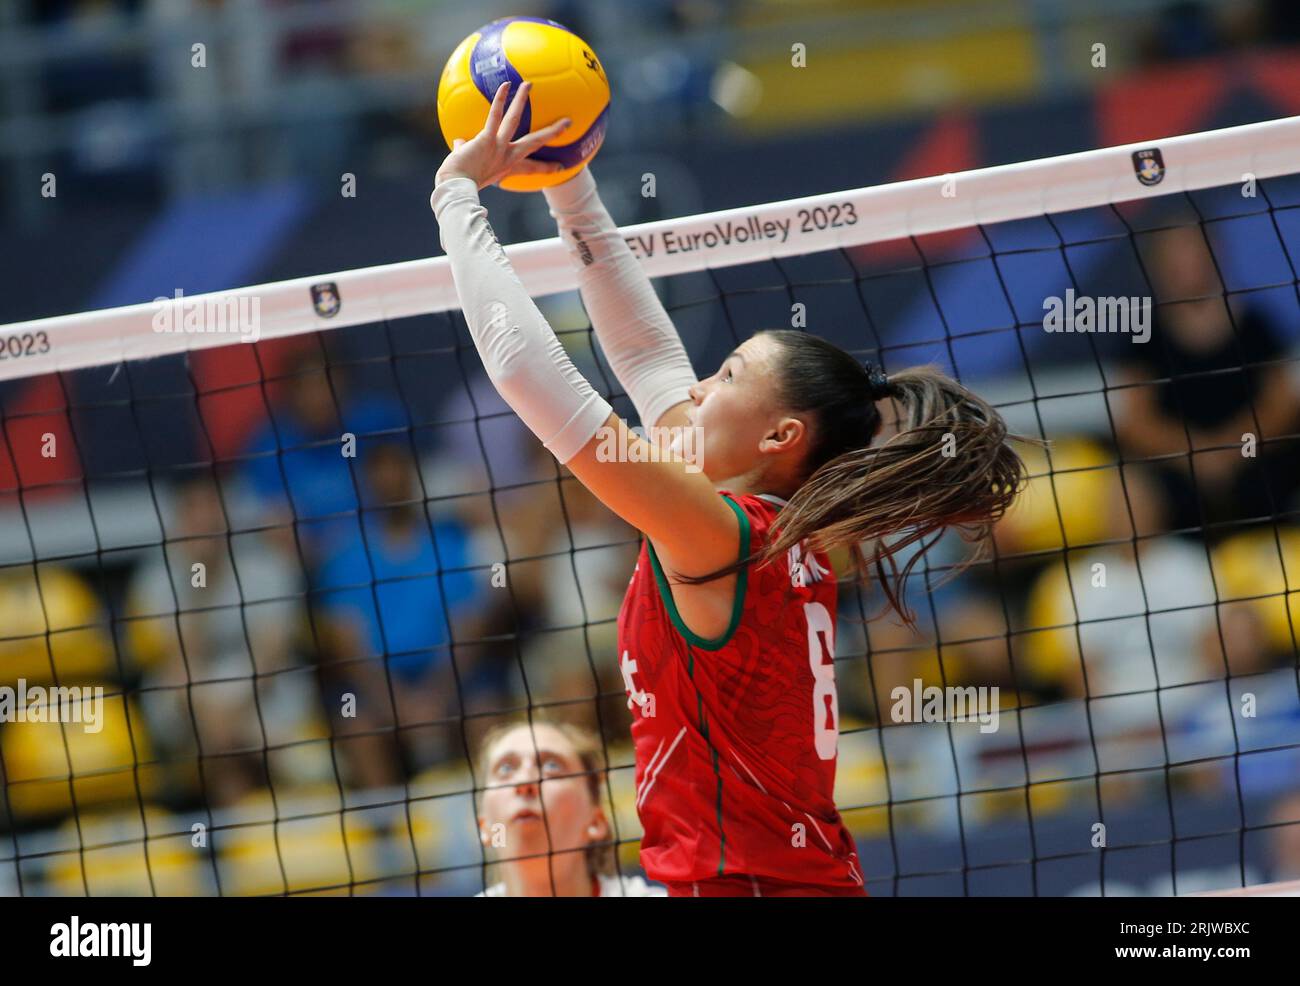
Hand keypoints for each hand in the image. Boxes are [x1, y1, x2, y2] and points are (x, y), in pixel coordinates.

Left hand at [434, 80, 570, 190]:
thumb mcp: (468, 166)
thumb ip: (465, 151)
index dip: (546, 168)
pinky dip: (500, 100)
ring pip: (515, 120)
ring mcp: (499, 147)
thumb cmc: (459, 181)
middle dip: (552, 132)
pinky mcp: (487, 139)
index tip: (559, 167)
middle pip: (535, 142)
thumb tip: (460, 142)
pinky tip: (505, 85)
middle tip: (566, 122)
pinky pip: (495, 116)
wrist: (455, 188)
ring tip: (529, 85)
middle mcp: (507, 156)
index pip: (530, 168)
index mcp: (506, 167)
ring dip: (522, 100)